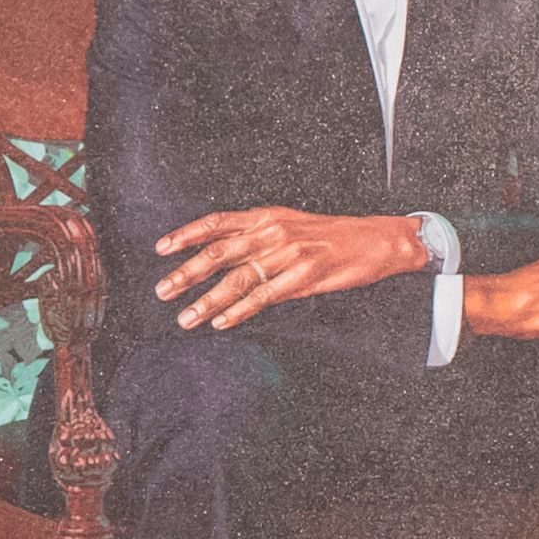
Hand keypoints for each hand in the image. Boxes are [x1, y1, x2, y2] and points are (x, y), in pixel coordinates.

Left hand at [150, 204, 428, 330]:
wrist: (378, 240)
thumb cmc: (335, 236)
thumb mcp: (292, 224)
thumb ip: (259, 236)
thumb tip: (224, 255)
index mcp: (267, 216)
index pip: (217, 223)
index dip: (186, 235)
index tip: (161, 248)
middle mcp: (273, 232)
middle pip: (219, 253)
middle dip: (186, 273)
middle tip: (163, 290)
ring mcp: (288, 254)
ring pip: (237, 279)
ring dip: (207, 300)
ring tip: (186, 317)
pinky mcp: (304, 276)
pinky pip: (263, 297)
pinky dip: (239, 311)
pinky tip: (221, 322)